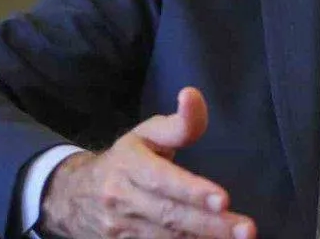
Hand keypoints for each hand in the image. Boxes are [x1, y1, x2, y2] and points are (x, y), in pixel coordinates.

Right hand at [40, 87, 255, 238]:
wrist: (73, 196)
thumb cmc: (125, 159)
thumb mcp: (147, 134)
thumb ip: (179, 122)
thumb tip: (192, 94)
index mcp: (129, 164)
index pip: (162, 180)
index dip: (192, 191)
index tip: (224, 199)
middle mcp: (122, 199)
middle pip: (170, 215)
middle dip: (210, 224)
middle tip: (245, 229)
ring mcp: (120, 229)